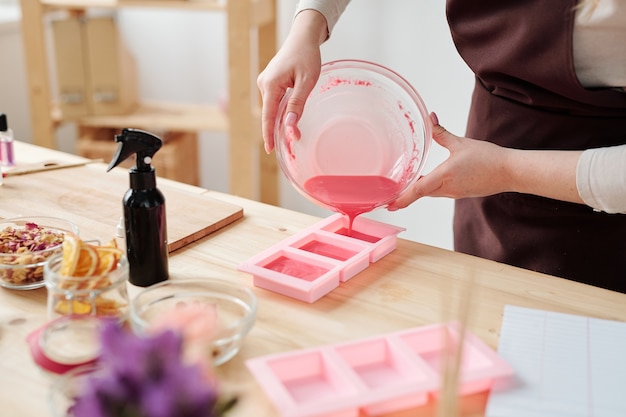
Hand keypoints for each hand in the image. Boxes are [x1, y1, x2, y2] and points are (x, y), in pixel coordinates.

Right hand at [257, 10, 327, 152]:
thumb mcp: (306, 81)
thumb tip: (290, 125)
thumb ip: (297, 104)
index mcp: (270, 84)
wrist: (303, 38)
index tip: (269, 150)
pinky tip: (290, 118)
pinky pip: (275, 101)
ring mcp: (266, 83)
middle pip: (270, 114)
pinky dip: (282, 111)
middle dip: (279, 130)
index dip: (268, 134)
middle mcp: (264, 84)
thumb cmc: (306, 56)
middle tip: (292, 145)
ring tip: (295, 134)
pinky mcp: (270, 83)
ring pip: (273, 108)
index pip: (268, 115)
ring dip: (282, 121)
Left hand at [388, 113, 509, 209]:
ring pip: (429, 193)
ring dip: (416, 191)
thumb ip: (441, 133)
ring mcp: (454, 193)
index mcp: (445, 176)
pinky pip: (439, 192)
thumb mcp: (461, 143)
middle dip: (404, 195)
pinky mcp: (460, 193)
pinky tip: (423, 183)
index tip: (389, 205)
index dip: (402, 198)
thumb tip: (430, 118)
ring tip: (401, 189)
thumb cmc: (488, 157)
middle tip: (387, 197)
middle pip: (420, 193)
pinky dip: (428, 189)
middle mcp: (447, 188)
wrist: (510, 172)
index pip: (418, 190)